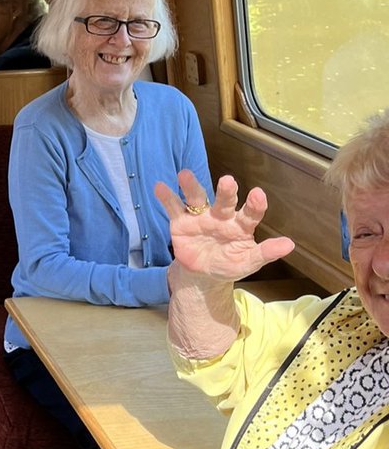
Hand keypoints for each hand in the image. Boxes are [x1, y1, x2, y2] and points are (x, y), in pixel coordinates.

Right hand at [155, 171, 294, 282]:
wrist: (202, 273)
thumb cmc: (229, 264)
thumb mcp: (248, 262)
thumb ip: (265, 253)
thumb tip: (289, 245)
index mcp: (240, 225)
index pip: (250, 213)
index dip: (254, 205)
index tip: (257, 195)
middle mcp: (221, 216)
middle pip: (224, 201)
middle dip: (225, 192)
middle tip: (227, 181)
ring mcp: (200, 217)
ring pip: (197, 199)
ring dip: (191, 186)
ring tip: (184, 175)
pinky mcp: (180, 222)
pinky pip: (173, 208)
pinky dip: (167, 197)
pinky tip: (160, 187)